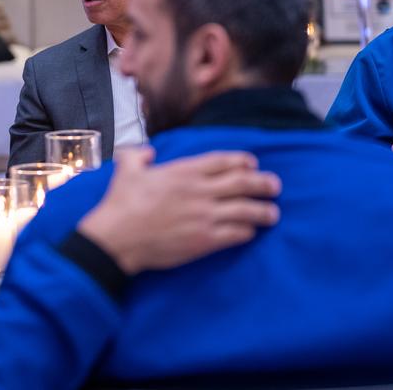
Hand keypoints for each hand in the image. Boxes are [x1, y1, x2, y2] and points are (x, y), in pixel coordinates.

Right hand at [76, 147, 280, 274]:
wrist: (117, 238)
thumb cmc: (120, 204)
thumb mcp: (127, 169)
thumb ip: (138, 156)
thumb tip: (147, 152)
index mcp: (184, 171)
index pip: (223, 161)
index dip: (242, 161)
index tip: (252, 163)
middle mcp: (200, 191)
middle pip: (243, 182)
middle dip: (263, 183)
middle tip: (275, 186)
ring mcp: (204, 216)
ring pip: (246, 210)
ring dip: (263, 211)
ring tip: (273, 214)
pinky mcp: (204, 240)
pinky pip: (235, 234)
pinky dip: (247, 232)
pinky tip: (251, 232)